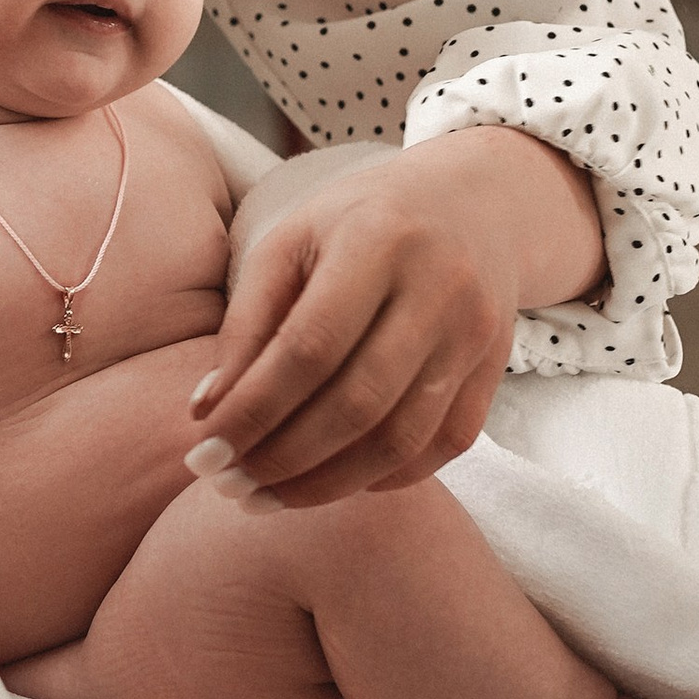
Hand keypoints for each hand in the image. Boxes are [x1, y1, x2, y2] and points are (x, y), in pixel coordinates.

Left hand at [186, 127, 604, 509]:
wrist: (473, 201)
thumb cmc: (359, 222)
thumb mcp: (292, 243)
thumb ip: (248, 324)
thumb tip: (208, 414)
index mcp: (377, 241)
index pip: (308, 348)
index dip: (252, 411)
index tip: (204, 454)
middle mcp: (438, 288)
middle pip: (357, 404)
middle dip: (283, 460)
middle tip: (228, 487)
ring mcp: (475, 333)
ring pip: (401, 439)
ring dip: (327, 485)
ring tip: (266, 498)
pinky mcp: (495, 368)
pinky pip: (441, 446)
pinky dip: (384, 477)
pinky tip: (333, 481)